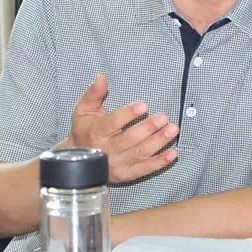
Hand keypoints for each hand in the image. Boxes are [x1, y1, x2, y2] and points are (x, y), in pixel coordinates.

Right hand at [61, 73, 178, 182]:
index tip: (143, 105)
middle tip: (163, 117)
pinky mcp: (125, 175)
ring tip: (172, 130)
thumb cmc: (84, 130)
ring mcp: (116, 164)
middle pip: (129, 139)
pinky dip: (159, 162)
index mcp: (95, 132)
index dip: (128, 114)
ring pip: (139, 154)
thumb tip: (102, 76)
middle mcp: (106, 150)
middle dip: (148, 128)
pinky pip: (144, 170)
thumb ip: (94, 93)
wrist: (78, 159)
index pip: (113, 123)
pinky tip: (172, 153)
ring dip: (158, 142)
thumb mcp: (84, 109)